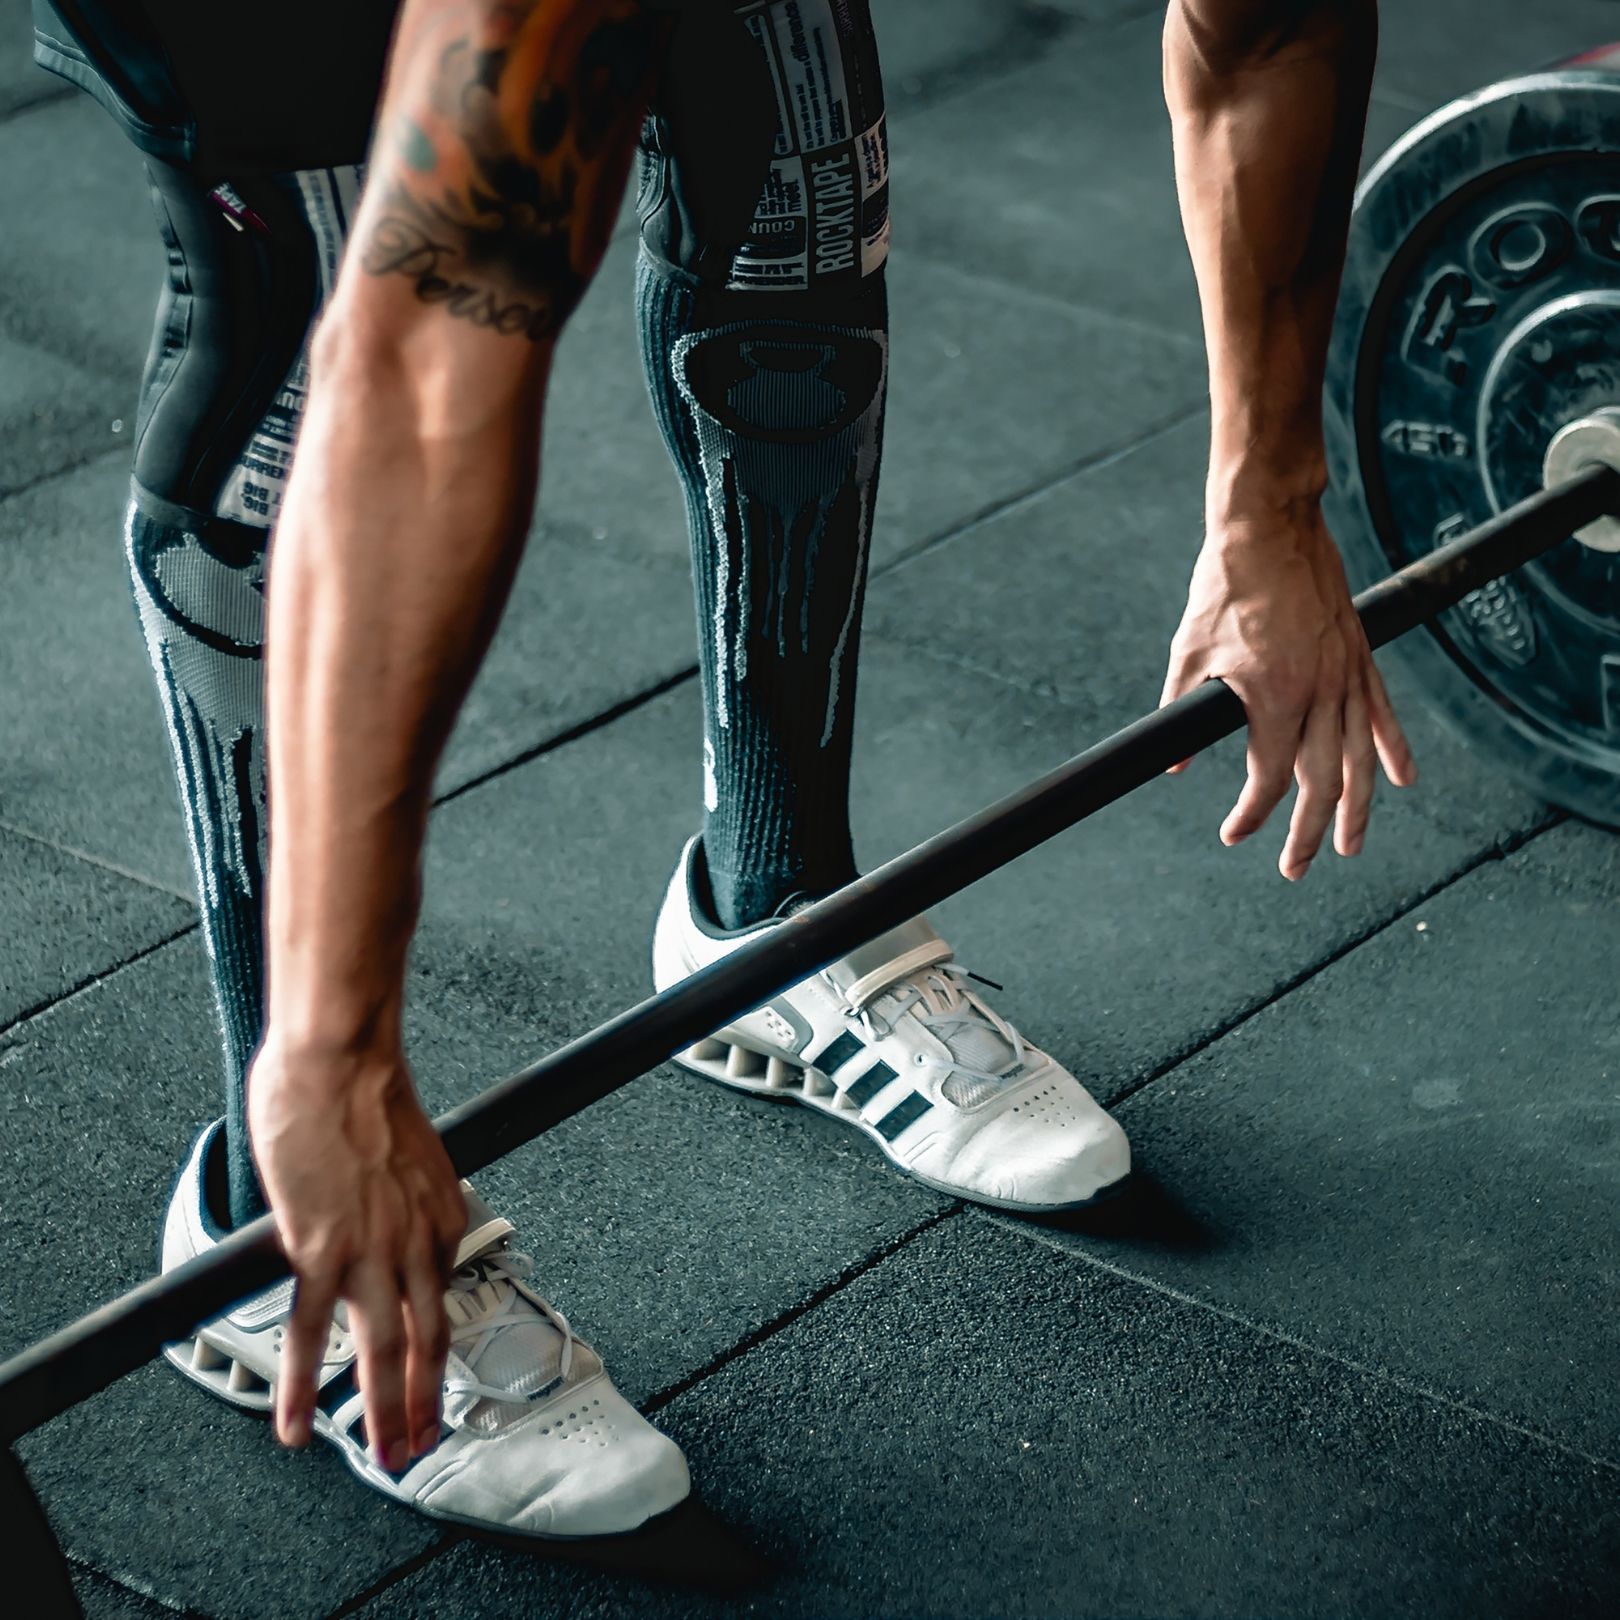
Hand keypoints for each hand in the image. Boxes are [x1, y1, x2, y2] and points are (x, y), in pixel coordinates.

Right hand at [247, 1035, 465, 1469]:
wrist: (341, 1062)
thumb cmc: (366, 1093)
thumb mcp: (412, 1156)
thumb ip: (404, 1200)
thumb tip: (384, 1220)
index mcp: (443, 1217)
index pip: (444, 1299)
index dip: (438, 1350)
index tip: (431, 1383)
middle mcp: (418, 1241)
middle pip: (427, 1341)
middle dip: (425, 1404)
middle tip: (419, 1447)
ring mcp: (371, 1250)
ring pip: (382, 1350)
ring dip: (383, 1411)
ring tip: (382, 1455)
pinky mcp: (321, 1248)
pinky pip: (313, 1332)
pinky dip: (305, 1386)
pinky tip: (299, 1424)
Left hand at [1160, 501, 1416, 878]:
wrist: (1270, 527)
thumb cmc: (1225, 586)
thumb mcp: (1189, 653)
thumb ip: (1181, 714)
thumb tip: (1172, 766)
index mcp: (1274, 697)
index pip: (1269, 778)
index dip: (1252, 814)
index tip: (1234, 833)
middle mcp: (1320, 691)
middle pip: (1322, 781)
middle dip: (1308, 832)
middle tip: (1295, 869)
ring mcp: (1346, 673)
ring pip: (1360, 756)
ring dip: (1357, 807)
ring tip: (1349, 845)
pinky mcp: (1359, 654)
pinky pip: (1382, 712)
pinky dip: (1392, 749)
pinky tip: (1401, 780)